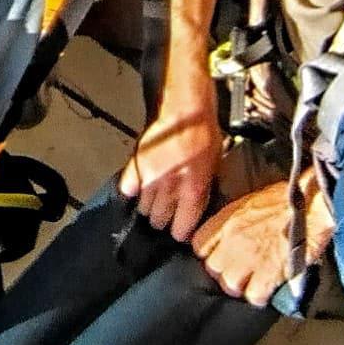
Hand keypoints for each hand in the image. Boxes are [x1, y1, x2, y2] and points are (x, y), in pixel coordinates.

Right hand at [120, 105, 222, 241]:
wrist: (186, 112)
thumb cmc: (204, 136)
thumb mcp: (215, 169)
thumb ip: (202, 193)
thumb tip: (195, 211)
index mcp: (193, 192)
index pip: (180, 230)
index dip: (181, 232)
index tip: (180, 229)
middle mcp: (170, 190)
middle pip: (159, 221)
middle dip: (164, 219)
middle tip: (168, 211)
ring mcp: (150, 179)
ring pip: (143, 209)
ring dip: (150, 206)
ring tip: (156, 197)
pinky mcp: (136, 167)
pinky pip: (128, 190)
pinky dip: (132, 191)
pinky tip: (140, 188)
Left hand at [193, 169, 321, 303]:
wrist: (313, 205)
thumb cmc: (289, 198)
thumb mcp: (252, 201)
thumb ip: (237, 220)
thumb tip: (234, 234)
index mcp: (227, 219)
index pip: (199, 245)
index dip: (209, 253)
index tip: (219, 255)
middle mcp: (232, 240)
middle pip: (213, 269)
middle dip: (224, 272)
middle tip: (239, 272)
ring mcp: (248, 259)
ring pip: (230, 286)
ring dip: (241, 286)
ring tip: (253, 283)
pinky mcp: (267, 274)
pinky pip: (254, 296)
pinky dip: (261, 296)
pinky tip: (268, 289)